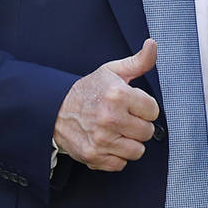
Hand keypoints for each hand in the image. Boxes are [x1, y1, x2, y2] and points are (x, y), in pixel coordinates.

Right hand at [53, 39, 159, 171]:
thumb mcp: (111, 72)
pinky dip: (114, 155)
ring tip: (114, 130)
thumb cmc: (87, 90)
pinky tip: (105, 142)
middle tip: (121, 117)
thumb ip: (138, 61)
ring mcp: (101, 139)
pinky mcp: (93, 155)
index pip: (153, 111)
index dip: (143, 107)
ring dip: (128, 142)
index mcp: (118, 94)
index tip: (130, 105)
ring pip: (137, 151)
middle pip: (147, 132)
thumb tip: (152, 44)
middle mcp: (110, 118)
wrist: (53, 107)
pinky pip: (121, 163)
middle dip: (137, 125)